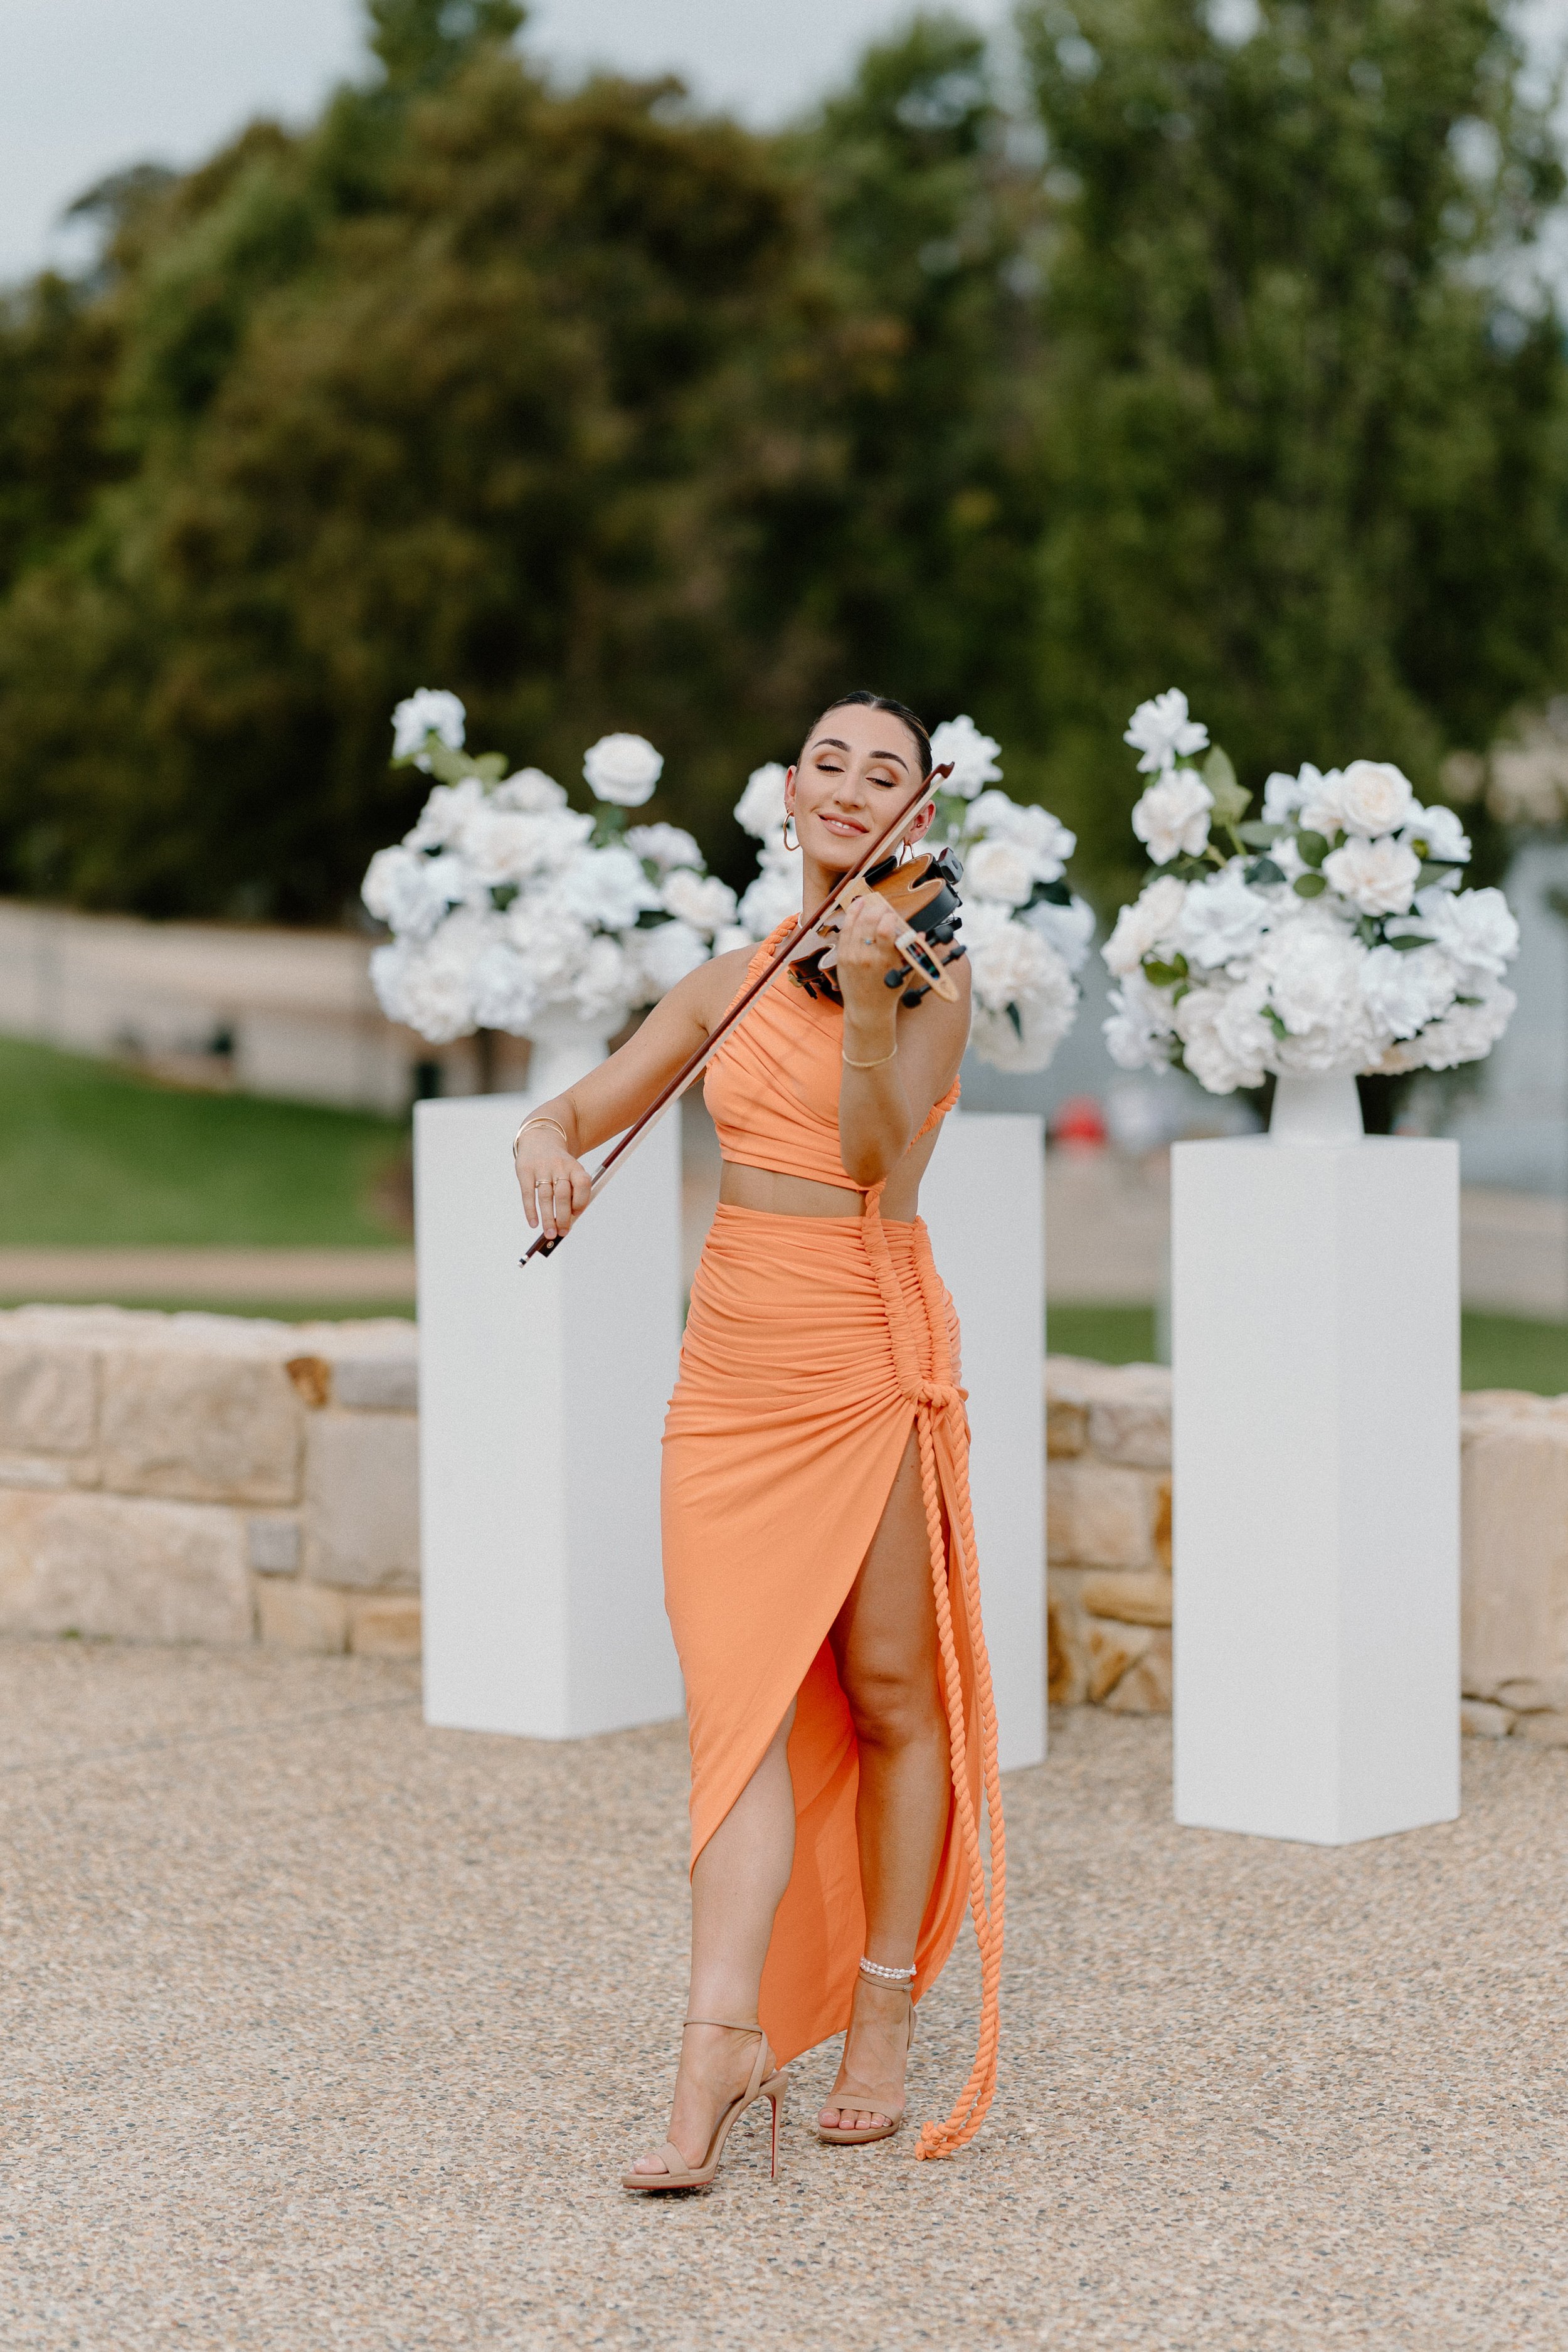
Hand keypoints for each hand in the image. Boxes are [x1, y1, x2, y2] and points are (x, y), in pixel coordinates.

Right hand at [514, 1131, 591, 1238]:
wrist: (540, 1138)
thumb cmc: (558, 1165)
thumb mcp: (570, 1171)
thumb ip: (573, 1193)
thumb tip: (568, 1222)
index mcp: (574, 1167)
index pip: (583, 1185)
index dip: (581, 1202)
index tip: (575, 1215)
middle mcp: (559, 1166)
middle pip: (563, 1195)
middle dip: (564, 1217)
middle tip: (563, 1233)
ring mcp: (541, 1168)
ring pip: (546, 1197)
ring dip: (548, 1218)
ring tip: (550, 1234)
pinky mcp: (525, 1170)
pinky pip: (528, 1194)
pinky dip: (530, 1211)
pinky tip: (534, 1223)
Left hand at [835, 894, 913, 1034]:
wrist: (867, 1009)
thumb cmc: (888, 991)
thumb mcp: (905, 973)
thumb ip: (913, 952)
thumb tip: (920, 934)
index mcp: (885, 961)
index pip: (886, 929)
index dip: (890, 917)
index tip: (894, 916)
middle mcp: (867, 957)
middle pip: (870, 922)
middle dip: (878, 909)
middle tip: (885, 908)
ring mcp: (852, 956)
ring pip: (857, 923)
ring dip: (865, 909)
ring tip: (872, 903)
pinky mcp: (842, 956)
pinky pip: (846, 930)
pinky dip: (852, 915)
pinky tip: (858, 906)